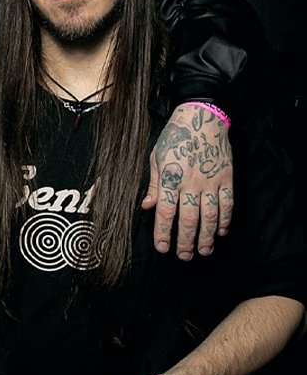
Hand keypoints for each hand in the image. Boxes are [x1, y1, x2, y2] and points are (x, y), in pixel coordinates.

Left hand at [142, 104, 232, 258]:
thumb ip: (153, 184)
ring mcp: (211, 181)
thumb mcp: (156, 158)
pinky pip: (228, 204)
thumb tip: (147, 207)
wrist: (202, 118)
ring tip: (203, 250)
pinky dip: (225, 220)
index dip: (163, 233)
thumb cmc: (174, 138)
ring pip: (210, 216)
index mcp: (170, 178)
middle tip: (184, 256)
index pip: (165, 212)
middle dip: (186, 241)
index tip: (162, 247)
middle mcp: (191, 183)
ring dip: (207, 236)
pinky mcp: (227, 178)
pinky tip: (221, 232)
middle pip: (189, 219)